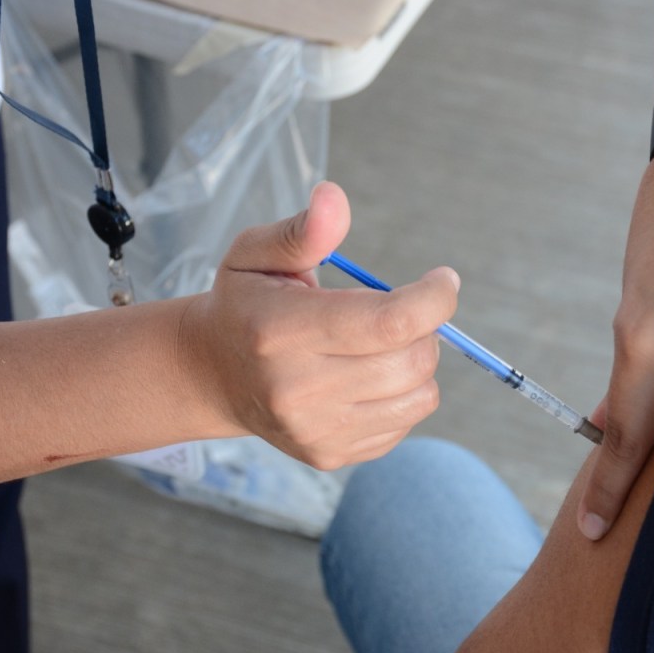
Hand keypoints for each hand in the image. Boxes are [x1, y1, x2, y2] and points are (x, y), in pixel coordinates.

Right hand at [180, 181, 459, 469]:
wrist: (211, 376)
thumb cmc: (245, 305)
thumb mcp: (257, 253)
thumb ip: (303, 229)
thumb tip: (334, 197)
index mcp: (281, 331)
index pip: (389, 323)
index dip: (435, 299)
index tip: (443, 280)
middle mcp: (297, 389)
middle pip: (412, 360)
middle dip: (425, 328)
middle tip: (400, 311)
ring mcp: (314, 430)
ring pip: (419, 396)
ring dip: (417, 363)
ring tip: (380, 345)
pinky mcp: (330, 455)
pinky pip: (406, 423)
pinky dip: (403, 395)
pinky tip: (366, 377)